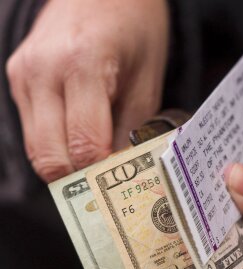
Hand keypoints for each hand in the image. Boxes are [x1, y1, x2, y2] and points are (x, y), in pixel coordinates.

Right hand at [6, 0, 168, 181]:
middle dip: (80, 180)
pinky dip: (56, 145)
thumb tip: (123, 174)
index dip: (103, 175)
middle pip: (50, 156)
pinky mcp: (16, 76)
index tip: (123, 189)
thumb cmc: (134, 28)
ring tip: (98, 170)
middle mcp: (43, 71)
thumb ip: (133, 128)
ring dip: (66, 165)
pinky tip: (81, 143)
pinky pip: (33, 129)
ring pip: (36, 149)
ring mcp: (23, 73)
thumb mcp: (148, 79)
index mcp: (83, 65)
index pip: (83, 144)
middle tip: (110, 189)